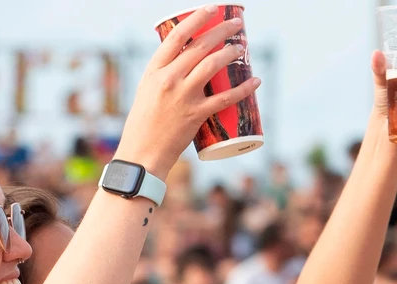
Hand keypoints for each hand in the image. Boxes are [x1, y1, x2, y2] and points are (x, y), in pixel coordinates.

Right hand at [119, 8, 262, 175]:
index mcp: (154, 71)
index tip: (212, 8)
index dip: (197, 18)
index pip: (177, 35)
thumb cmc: (143, 124)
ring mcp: (183, 97)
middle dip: (223, 30)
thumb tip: (187, 61)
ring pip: (213, 65)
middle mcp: (168, 79)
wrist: (141, 155)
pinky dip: (244, 88)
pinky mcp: (196, 115)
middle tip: (237, 24)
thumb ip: (164, 75)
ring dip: (232, 52)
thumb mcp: (147, 92)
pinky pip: (226, 98)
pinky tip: (255, 80)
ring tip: (243, 48)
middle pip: (201, 46)